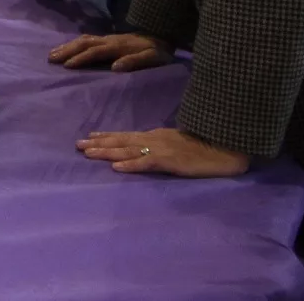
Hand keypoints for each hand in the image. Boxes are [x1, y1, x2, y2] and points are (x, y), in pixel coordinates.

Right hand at [49, 32, 172, 71]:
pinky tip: (67, 48)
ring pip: (83, 40)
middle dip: (67, 50)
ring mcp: (107, 38)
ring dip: (67, 46)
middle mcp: (109, 40)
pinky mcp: (107, 39)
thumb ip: (135, 62)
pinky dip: (74, 43)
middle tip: (51, 58)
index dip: (81, 58)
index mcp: (118, 46)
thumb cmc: (158, 53)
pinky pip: (86, 39)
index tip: (67, 66)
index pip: (95, 52)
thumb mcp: (153, 58)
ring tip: (52, 54)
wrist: (163, 36)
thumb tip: (115, 68)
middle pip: (84, 43)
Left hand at [76, 127, 251, 176]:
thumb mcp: (178, 144)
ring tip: (88, 153)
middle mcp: (154, 140)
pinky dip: (131, 165)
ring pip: (128, 150)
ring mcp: (162, 149)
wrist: (226, 148)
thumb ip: (161, 146)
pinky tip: (117, 167)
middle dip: (99, 143)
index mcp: (156, 136)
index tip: (88, 137)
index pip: (126, 135)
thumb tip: (143, 150)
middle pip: (121, 141)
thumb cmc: (205, 148)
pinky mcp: (171, 161)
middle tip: (78, 145)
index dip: (107, 136)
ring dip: (107, 152)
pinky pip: (147, 163)